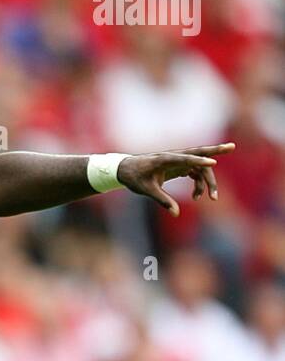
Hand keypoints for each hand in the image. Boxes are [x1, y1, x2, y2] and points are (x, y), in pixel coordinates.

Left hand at [117, 143, 234, 215]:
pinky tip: (197, 197)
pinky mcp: (179, 166)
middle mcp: (175, 157)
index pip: (186, 158)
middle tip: (232, 147)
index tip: (212, 163)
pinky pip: (195, 173)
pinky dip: (199, 184)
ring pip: (200, 167)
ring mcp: (179, 161)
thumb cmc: (135, 178)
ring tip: (212, 198)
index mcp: (165, 159)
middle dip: (216, 151)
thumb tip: (175, 214)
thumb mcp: (147, 191)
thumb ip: (162, 201)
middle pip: (199, 153)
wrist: (127, 170)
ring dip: (208, 181)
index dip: (199, 161)